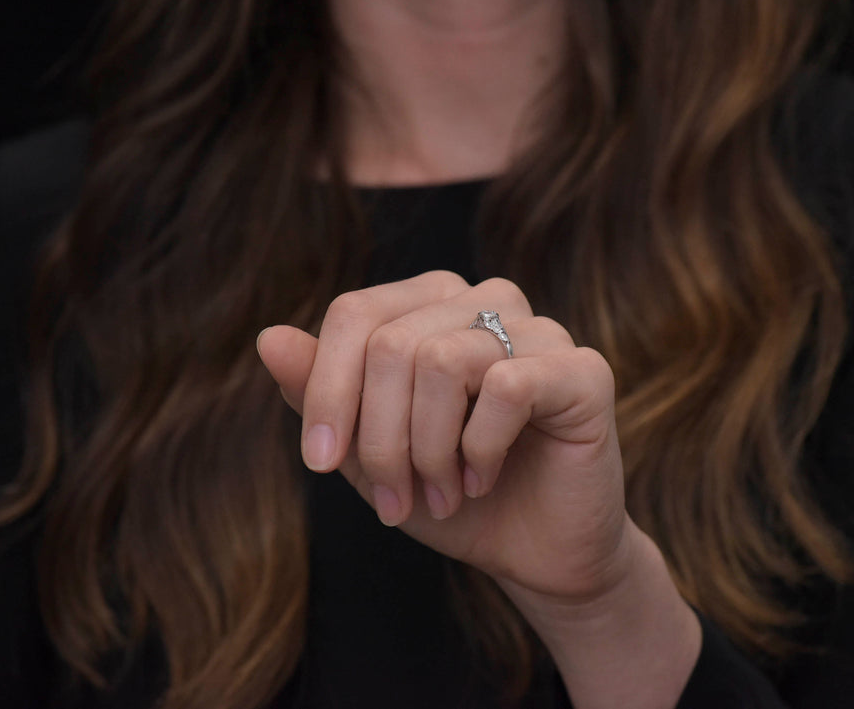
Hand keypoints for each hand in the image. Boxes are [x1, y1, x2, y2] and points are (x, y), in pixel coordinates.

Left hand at [257, 270, 701, 706]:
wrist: (534, 553)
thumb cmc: (450, 494)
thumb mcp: (367, 450)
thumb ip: (321, 393)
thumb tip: (269, 337)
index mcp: (433, 305)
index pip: (355, 313)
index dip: (327, 391)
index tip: (322, 464)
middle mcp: (488, 300)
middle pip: (391, 343)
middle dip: (380, 439)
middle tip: (395, 499)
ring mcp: (541, 330)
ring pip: (442, 359)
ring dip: (427, 449)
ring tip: (443, 493)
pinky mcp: (583, 370)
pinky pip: (506, 385)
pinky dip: (479, 447)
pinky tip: (484, 477)